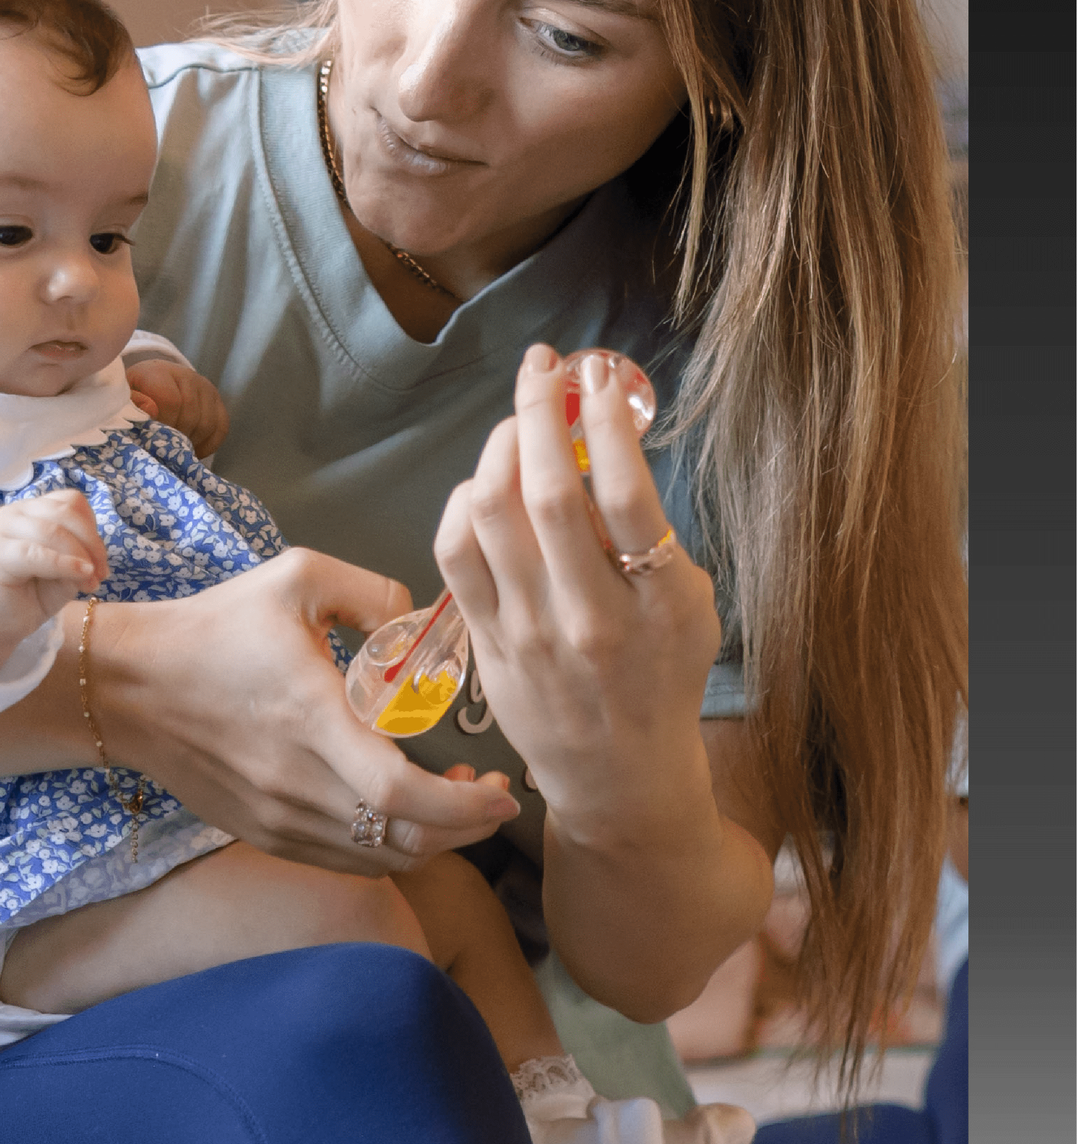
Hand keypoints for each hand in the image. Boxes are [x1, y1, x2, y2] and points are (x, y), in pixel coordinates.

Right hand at [0, 486, 107, 674]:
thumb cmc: (25, 598)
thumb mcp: (61, 576)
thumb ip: (77, 558)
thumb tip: (92, 561)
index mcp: (31, 511)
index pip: (71, 502)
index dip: (93, 529)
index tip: (102, 564)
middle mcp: (14, 513)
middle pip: (65, 512)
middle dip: (92, 544)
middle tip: (101, 576)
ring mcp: (1, 529)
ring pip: (53, 529)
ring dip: (80, 556)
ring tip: (89, 584)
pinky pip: (35, 552)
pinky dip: (63, 563)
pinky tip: (81, 576)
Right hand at [87, 546, 520, 874]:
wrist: (129, 689)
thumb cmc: (214, 628)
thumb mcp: (296, 578)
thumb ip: (374, 592)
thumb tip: (426, 624)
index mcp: (311, 720)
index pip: (402, 793)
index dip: (466, 804)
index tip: (504, 789)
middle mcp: (297, 784)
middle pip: (406, 841)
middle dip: (467, 828)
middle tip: (494, 794)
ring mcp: (279, 818)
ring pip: (381, 859)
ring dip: (432, 841)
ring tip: (455, 800)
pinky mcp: (266, 834)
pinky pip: (346, 861)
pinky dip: (389, 849)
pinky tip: (401, 814)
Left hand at [123, 342, 229, 459]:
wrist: (150, 383)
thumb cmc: (133, 398)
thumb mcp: (123, 400)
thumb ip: (131, 405)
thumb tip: (151, 410)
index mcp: (158, 373)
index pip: (172, 401)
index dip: (164, 424)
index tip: (153, 437)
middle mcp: (186, 375)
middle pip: (192, 416)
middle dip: (177, 438)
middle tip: (164, 447)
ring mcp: (205, 387)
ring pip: (207, 424)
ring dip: (192, 443)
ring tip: (176, 449)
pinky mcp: (217, 400)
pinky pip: (221, 427)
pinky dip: (208, 444)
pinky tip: (193, 448)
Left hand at [434, 347, 723, 844]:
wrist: (619, 775)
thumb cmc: (662, 677)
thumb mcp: (689, 607)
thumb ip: (649, 535)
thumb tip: (600, 443)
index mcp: (658, 603)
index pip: (624, 492)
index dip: (603, 418)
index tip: (596, 374)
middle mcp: (590, 618)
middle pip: (545, 491)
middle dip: (539, 410)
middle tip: (544, 367)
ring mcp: (529, 633)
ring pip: (489, 514)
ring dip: (498, 447)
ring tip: (519, 420)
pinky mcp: (486, 645)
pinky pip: (455, 554)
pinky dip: (463, 502)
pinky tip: (485, 483)